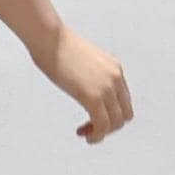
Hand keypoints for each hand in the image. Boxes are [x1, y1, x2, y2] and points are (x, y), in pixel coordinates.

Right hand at [31, 22, 132, 143]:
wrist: (49, 38)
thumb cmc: (57, 46)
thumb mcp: (83, 61)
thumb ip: (90, 75)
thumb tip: (81, 85)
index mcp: (114, 69)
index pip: (124, 101)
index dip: (111, 114)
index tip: (94, 118)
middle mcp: (115, 78)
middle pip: (124, 114)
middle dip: (109, 126)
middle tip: (91, 129)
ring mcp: (106, 88)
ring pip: (115, 123)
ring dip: (102, 133)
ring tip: (87, 134)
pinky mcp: (93, 97)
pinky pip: (102, 125)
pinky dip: (96, 135)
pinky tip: (85, 135)